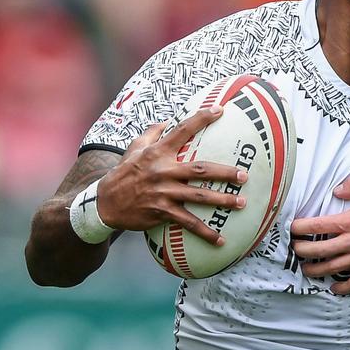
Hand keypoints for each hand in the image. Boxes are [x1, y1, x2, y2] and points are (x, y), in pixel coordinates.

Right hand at [95, 106, 249, 244]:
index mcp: (157, 153)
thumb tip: (167, 121)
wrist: (105, 203)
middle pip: (199, 169)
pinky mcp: (162, 211)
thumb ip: (151, 134)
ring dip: (222, 200)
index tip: (220, 110)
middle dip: (224, 172)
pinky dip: (205, 232)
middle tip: (243, 175)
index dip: (201, 119)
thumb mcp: (133, 149)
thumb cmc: (123, 173)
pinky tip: (221, 240)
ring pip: (198, 196)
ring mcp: (163, 192)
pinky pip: (188, 222)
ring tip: (241, 203)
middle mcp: (162, 171)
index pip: (182, 131)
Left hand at [290, 177, 349, 294]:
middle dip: (300, 251)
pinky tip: (333, 288)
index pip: (315, 226)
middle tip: (295, 249)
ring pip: (330, 268)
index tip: (293, 228)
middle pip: (316, 251)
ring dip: (313, 270)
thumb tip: (337, 190)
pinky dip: (341, 288)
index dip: (299, 228)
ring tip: (306, 268)